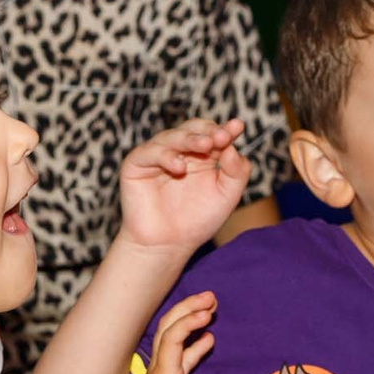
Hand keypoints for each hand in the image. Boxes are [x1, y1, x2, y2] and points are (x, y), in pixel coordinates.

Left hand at [115, 292, 248, 373]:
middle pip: (168, 328)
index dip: (189, 322)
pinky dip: (192, 342)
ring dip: (189, 320)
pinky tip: (208, 338)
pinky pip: (178, 355)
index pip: (173, 339)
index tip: (208, 314)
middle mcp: (159, 370)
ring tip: (211, 308)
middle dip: (188, 308)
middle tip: (211, 297)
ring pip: (171, 338)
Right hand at [116, 118, 253, 255]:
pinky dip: (166, 156)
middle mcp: (179, 152)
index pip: (213, 134)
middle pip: (192, 129)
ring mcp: (156, 156)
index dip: (224, 129)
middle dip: (207, 131)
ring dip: (190, 139)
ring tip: (206, 145)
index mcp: (202, 156)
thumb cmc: (196, 222)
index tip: (237, 127)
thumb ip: (236, 173)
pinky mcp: (136, 164)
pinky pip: (149, 152)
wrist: (167, 246)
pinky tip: (180, 167)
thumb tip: (233, 148)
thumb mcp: (226, 197)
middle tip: (221, 137)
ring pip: (171, 136)